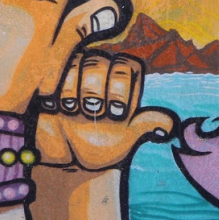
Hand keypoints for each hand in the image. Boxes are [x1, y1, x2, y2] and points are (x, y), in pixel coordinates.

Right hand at [35, 51, 175, 169]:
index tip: (115, 115)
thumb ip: (146, 124)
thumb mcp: (126, 138)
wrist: (63, 158)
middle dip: (96, 93)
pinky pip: (52, 71)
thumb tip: (169, 126)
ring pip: (76, 63)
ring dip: (75, 94)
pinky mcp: (48, 78)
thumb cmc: (98, 146)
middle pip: (100, 61)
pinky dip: (56, 93)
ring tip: (74, 114)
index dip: (120, 89)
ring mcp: (73, 71)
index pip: (127, 64)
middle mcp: (100, 70)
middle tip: (93, 115)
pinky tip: (55, 108)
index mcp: (123, 80)